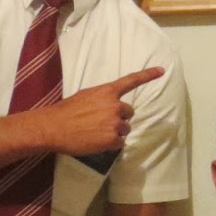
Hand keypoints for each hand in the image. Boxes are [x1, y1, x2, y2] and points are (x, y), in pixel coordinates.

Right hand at [38, 67, 164, 154]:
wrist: (53, 127)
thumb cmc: (65, 111)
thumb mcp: (85, 96)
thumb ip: (101, 99)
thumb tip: (107, 106)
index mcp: (107, 92)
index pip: (131, 81)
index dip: (148, 75)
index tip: (162, 70)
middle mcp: (115, 105)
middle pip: (129, 112)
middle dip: (119, 118)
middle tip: (101, 123)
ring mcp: (115, 123)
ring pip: (125, 129)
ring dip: (115, 132)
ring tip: (96, 133)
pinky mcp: (113, 139)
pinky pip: (119, 143)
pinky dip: (110, 145)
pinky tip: (96, 142)